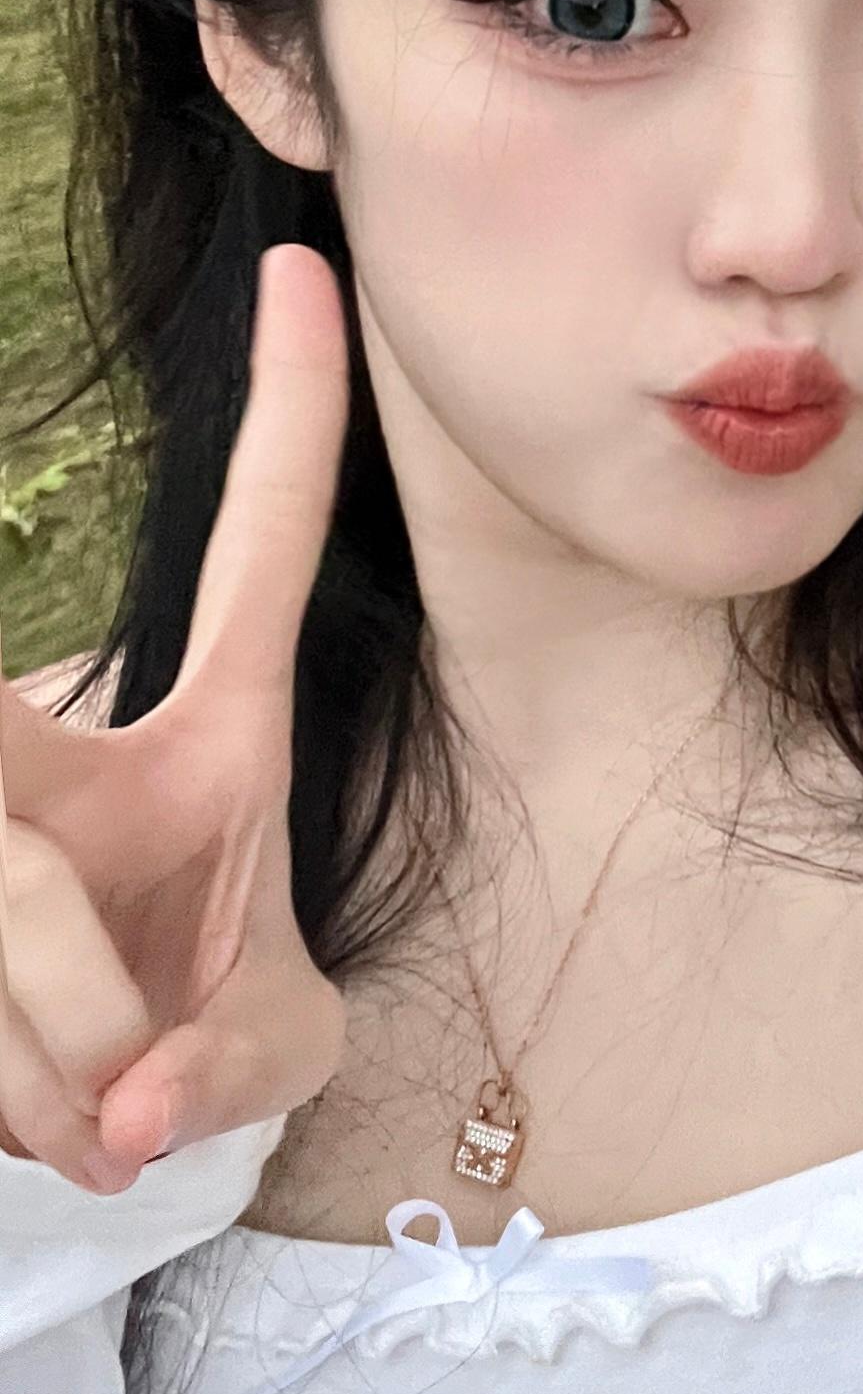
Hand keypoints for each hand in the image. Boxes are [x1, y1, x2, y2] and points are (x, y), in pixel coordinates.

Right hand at [0, 245, 350, 1193]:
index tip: (303, 262)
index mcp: (218, 731)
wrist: (85, 1112)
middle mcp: (67, 739)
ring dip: (46, 1071)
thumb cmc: (194, 1040)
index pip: (258, 545)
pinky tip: (37, 1127)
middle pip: (20, 771)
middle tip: (120, 1104)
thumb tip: (128, 1109)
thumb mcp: (270, 1055)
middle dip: (74, 988)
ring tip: (88, 1132)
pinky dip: (11, 1096)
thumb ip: (230, 1066)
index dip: (289, 410)